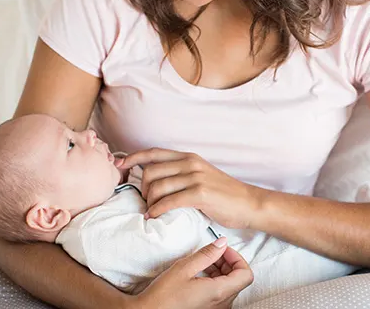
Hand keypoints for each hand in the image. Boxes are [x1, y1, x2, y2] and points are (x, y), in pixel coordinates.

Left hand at [119, 149, 266, 228]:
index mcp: (189, 157)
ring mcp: (196, 177)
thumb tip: (155, 180)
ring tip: (152, 211)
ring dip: (149, 202)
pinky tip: (154, 216)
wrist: (248, 204)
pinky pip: (169, 201)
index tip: (120, 165)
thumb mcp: (201, 176)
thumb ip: (181, 174)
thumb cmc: (224, 194)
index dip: (134, 158)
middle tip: (147, 202)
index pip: (155, 153)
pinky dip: (157, 210)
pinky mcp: (200, 193)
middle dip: (142, 189)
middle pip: (150, 172)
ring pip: (157, 187)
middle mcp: (191, 163)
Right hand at [126, 237, 253, 308]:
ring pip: (230, 286)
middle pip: (239, 280)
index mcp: (219, 293)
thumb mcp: (184, 268)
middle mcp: (222, 304)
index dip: (237, 258)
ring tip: (204, 262)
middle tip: (213, 253)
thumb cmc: (163, 296)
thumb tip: (222, 243)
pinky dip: (216, 281)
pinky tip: (200, 274)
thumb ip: (207, 254)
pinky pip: (221, 294)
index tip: (224, 250)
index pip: (246, 274)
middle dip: (228, 262)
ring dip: (222, 271)